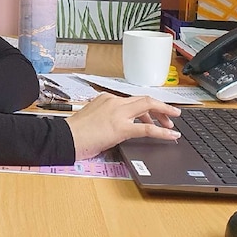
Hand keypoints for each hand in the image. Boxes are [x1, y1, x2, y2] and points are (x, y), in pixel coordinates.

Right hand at [64, 93, 181, 160]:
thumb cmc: (74, 133)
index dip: (148, 107)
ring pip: (148, 107)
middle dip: (161, 107)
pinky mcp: (120, 128)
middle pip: (144, 99)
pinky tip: (171, 135)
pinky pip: (147, 128)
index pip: (132, 100)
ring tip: (171, 125)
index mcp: (106, 99)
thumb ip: (107, 117)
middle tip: (172, 116)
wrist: (64, 138)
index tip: (155, 112)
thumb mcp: (92, 118)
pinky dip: (162, 131)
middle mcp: (114, 102)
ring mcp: (118, 114)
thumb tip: (117, 125)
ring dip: (163, 115)